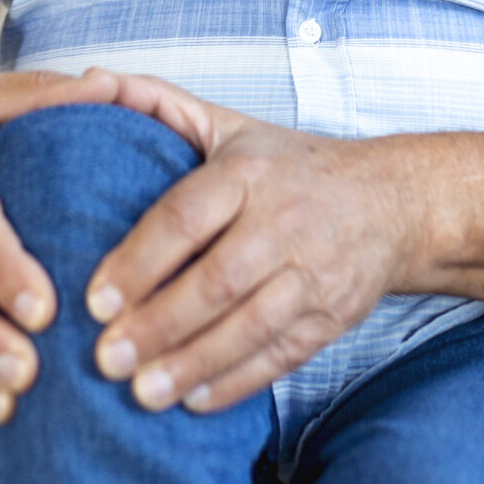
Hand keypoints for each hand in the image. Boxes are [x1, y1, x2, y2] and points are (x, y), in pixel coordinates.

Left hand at [82, 75, 417, 414]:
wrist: (393, 201)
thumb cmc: (289, 166)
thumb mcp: (229, 125)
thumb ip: (158, 104)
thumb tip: (90, 81)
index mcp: (248, 173)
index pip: (187, 217)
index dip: (139, 261)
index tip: (94, 299)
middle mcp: (284, 222)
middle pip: (218, 281)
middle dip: (159, 325)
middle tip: (105, 358)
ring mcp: (314, 273)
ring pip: (250, 326)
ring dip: (193, 362)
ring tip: (141, 393)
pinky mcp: (333, 316)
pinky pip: (283, 355)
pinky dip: (238, 382)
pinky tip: (194, 401)